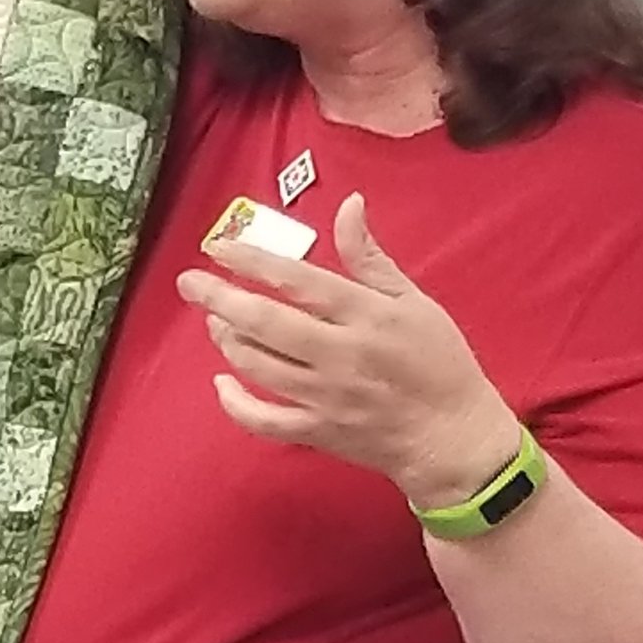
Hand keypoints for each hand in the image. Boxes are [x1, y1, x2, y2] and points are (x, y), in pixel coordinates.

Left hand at [177, 192, 518, 506]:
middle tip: (189, 282)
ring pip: (258, 365)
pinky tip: (221, 383)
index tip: (218, 247)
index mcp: (365, 315)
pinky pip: (263, 420)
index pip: (297, 280)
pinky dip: (235, 403)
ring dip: (228, 340)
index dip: (252, 261)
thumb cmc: (438, 363)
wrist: (452, 437)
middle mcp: (340, 355)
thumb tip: (349, 205)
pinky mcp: (318, 431)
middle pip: (265, 322)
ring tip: (215, 321)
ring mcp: (325, 397)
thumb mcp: (413, 301)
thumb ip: (370, 258)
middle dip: (219, 298)